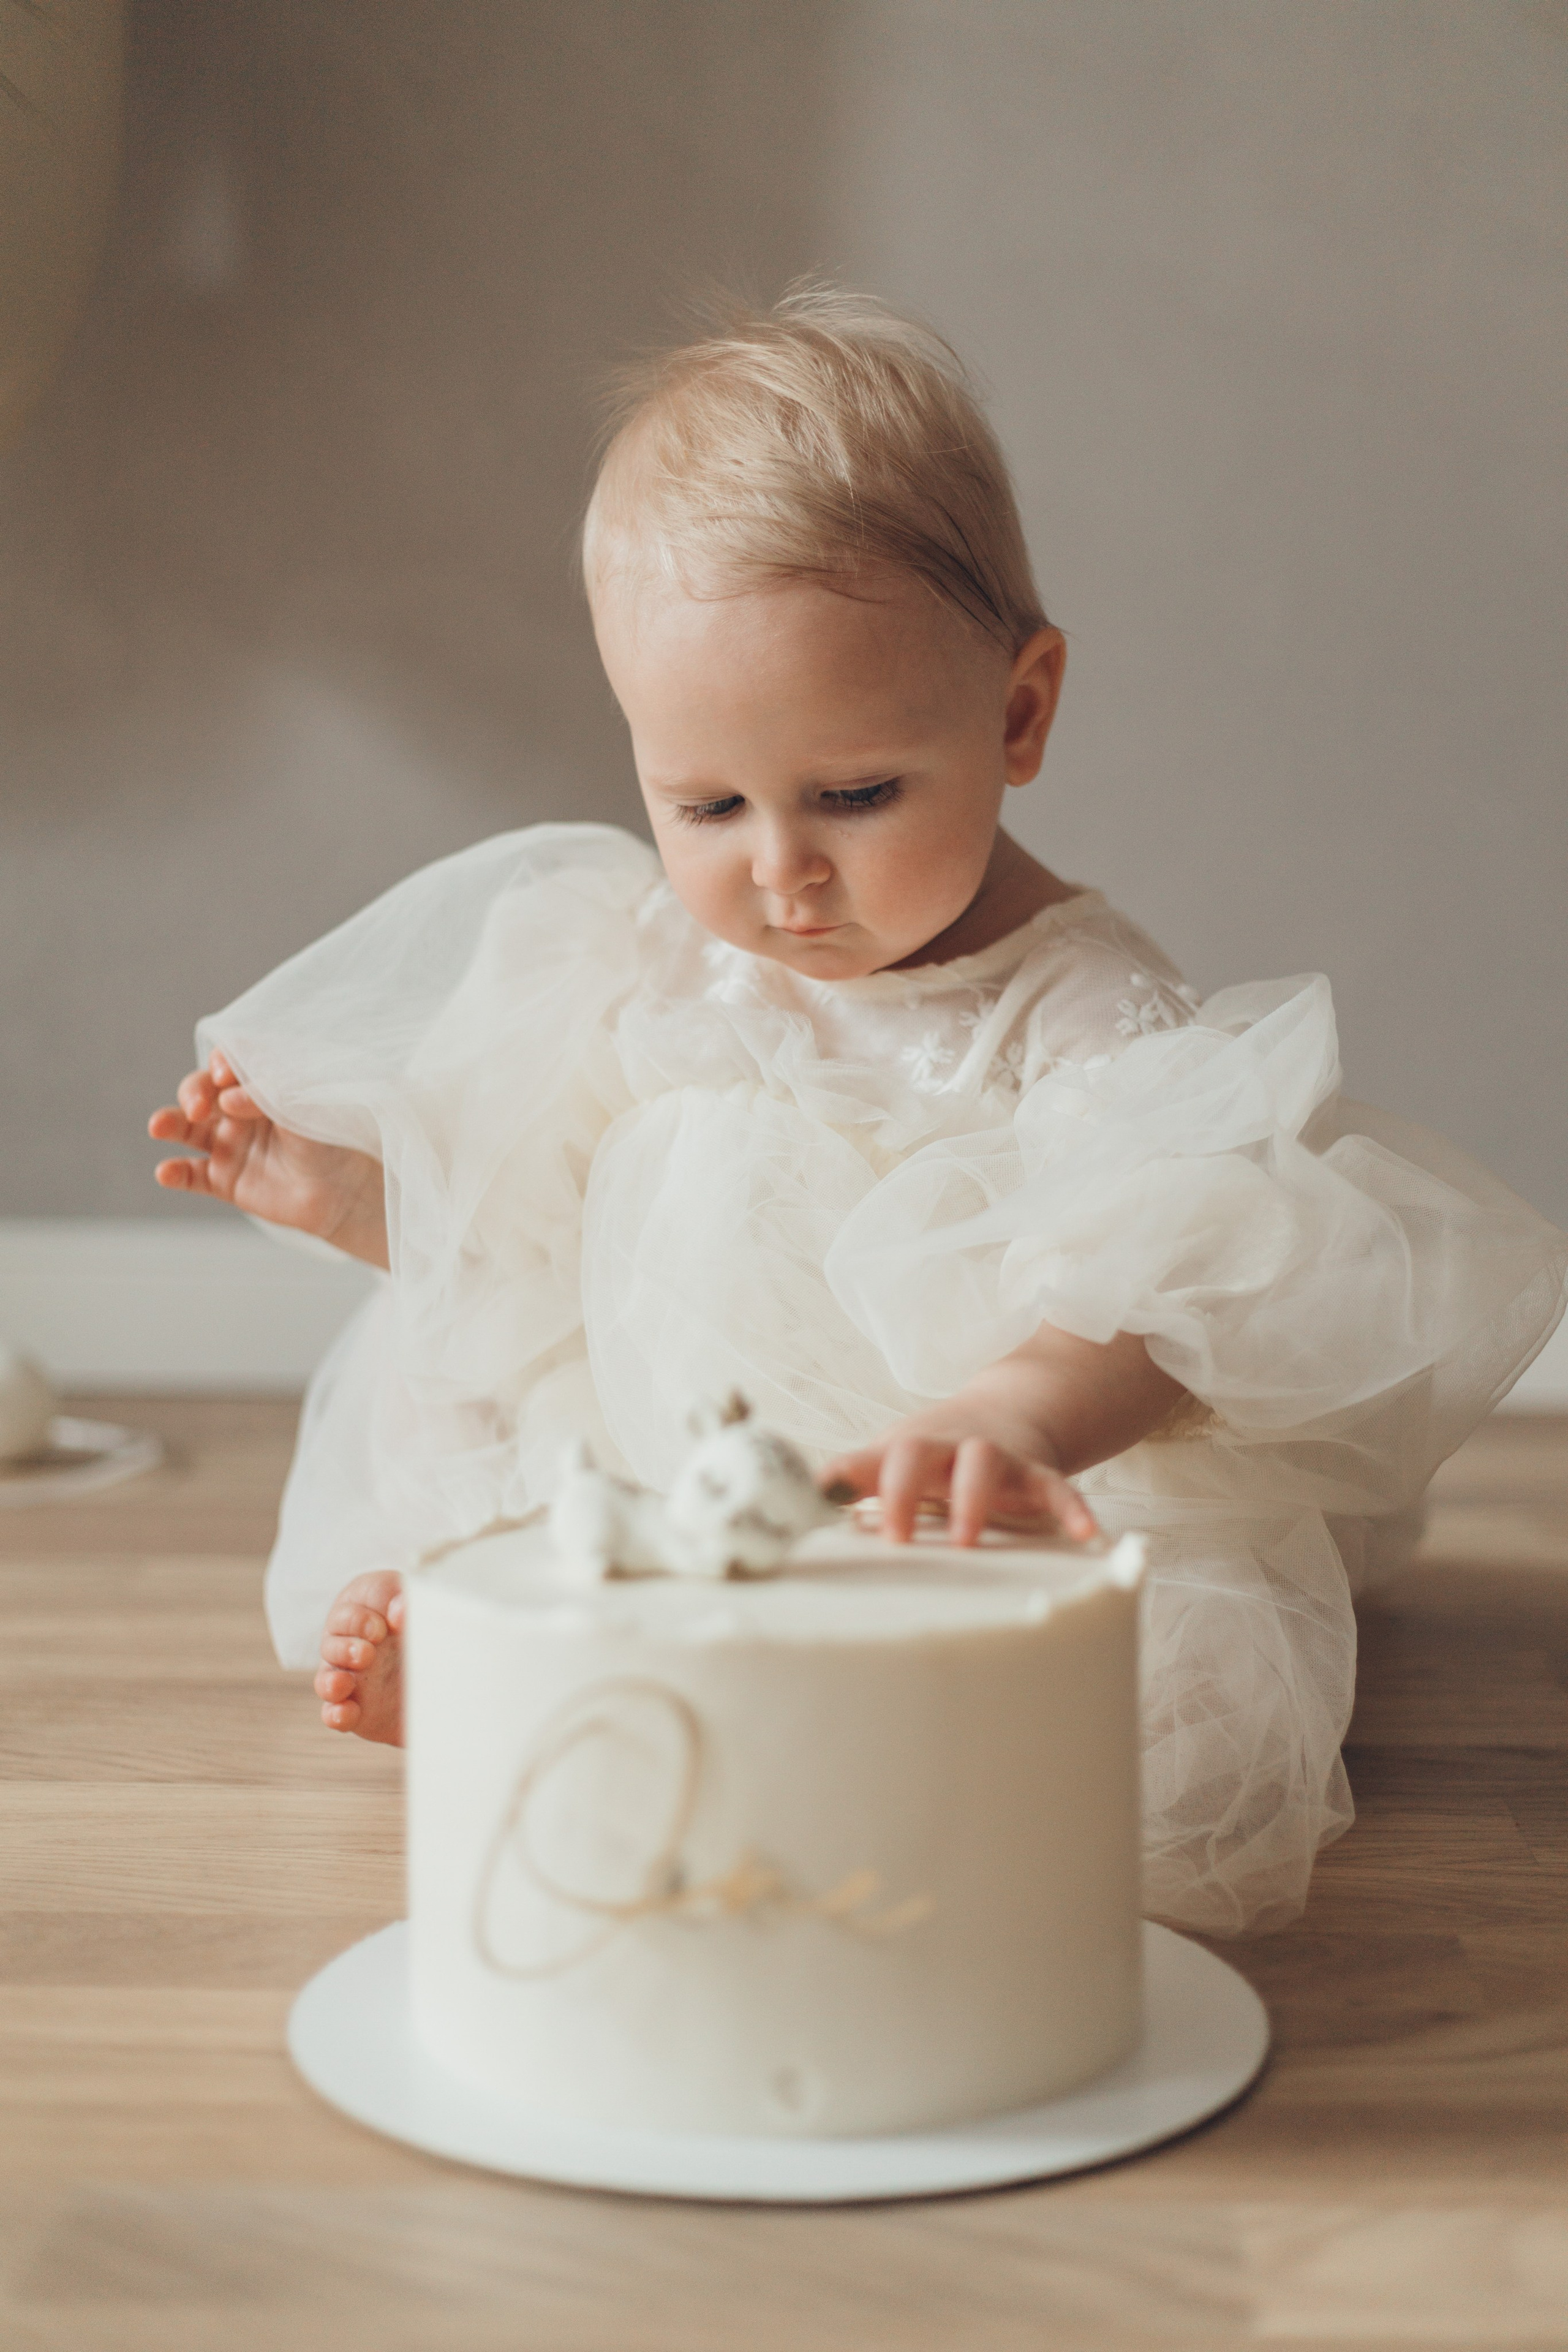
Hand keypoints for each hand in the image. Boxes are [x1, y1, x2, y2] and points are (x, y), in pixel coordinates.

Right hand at [148, 1051, 389, 1268]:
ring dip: (169, 1122)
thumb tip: (226, 1099)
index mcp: (261, 1083)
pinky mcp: (223, 1179)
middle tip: (200, 1105)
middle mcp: (238, 1109)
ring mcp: (228, 1143)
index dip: (223, 1063)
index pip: (231, 1062)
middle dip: (194, 1091)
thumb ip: (268, 1096)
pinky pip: (190, 1175)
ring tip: (158, 1126)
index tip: (226, 1073)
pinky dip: (175, 1172)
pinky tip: (165, 1171)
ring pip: (187, 1127)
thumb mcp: (305, 1108)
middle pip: (201, 1090)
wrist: (345, 1193)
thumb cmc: (331, 1140)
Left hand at [822, 1398, 1098, 1547]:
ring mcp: (996, 1458)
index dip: (856, 1479)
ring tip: (964, 1541)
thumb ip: (851, 1478)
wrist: (1005, 1411)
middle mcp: (949, 1447)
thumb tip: (802, 1498)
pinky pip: (1058, 1488)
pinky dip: (1072, 1507)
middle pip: (923, 1452)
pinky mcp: (1037, 1475)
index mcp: (910, 1447)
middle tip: (897, 1538)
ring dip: (973, 1499)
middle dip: (907, 1490)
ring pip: (985, 1463)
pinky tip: (1086, 1533)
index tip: (833, 1505)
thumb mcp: (889, 1458)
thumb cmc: (933, 1451)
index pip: (876, 1455)